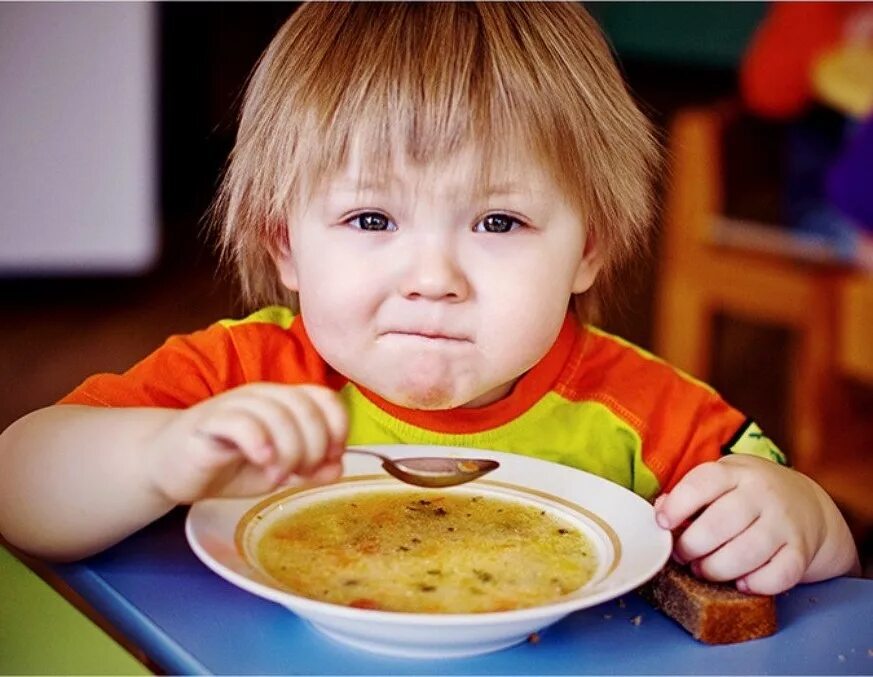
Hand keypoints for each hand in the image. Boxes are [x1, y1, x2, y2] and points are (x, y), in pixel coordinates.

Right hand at [145, 383, 347, 503]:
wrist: (169, 467)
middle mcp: (262, 396)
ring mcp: (235, 405)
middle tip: (302, 474)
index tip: (331, 458)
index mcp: (284, 401)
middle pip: (305, 408)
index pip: (324, 398)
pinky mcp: (210, 421)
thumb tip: (338, 468)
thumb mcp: (277, 471)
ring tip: (278, 479)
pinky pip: (242, 422)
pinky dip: (261, 444)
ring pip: (278, 414)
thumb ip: (308, 469)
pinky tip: (263, 464)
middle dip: (313, 447)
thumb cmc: (227, 466)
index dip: (337, 427)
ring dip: (289, 452)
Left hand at [654, 455, 834, 594]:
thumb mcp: (721, 481)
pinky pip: (779, 575)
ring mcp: (785, 522)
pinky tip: (741, 583)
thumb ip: (690, 494)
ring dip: (717, 569)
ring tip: (703, 570)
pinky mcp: (801, 550)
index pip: (702, 483)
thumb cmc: (749, 494)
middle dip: (692, 546)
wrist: (808, 504)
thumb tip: (660, 511)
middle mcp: (762, 493)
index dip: (677, 506)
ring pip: (747, 552)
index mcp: (735, 472)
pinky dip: (756, 584)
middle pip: (720, 523)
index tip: (662, 523)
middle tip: (682, 555)